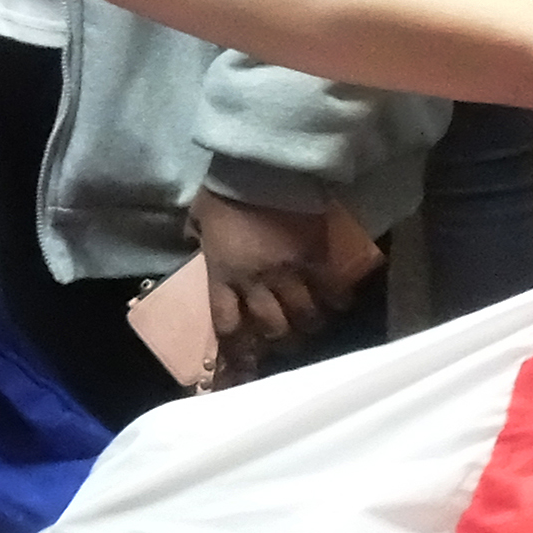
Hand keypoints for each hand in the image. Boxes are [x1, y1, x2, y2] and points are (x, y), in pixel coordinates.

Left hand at [188, 191, 350, 383]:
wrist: (263, 167)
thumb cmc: (225, 190)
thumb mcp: (198, 215)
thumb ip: (197, 235)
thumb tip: (193, 241)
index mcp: (223, 275)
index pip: (226, 325)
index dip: (234, 352)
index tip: (242, 366)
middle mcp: (256, 283)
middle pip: (272, 328)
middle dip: (278, 342)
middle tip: (285, 343)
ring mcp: (290, 272)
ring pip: (304, 316)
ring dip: (309, 327)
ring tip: (314, 328)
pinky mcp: (317, 257)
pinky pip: (331, 290)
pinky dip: (337, 302)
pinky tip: (340, 306)